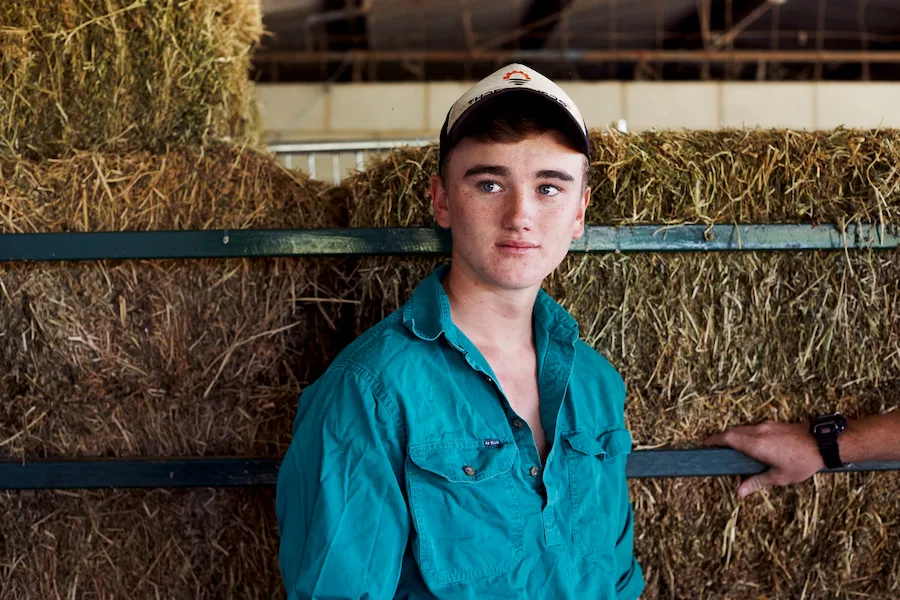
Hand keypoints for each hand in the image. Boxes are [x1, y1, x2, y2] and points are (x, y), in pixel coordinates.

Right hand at [703, 421, 824, 497]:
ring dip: (734, 437)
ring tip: (733, 451)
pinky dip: (746, 436)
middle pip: (732, 432)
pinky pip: (753, 428)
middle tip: (715, 450)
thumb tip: (739, 492)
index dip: (713, 440)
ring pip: (742, 429)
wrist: (824, 442)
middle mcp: (757, 431)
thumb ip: (756, 482)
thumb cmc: (802, 462)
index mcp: (755, 444)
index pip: (727, 438)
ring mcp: (766, 426)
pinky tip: (752, 447)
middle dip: (721, 440)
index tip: (703, 445)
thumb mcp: (779, 477)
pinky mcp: (774, 424)